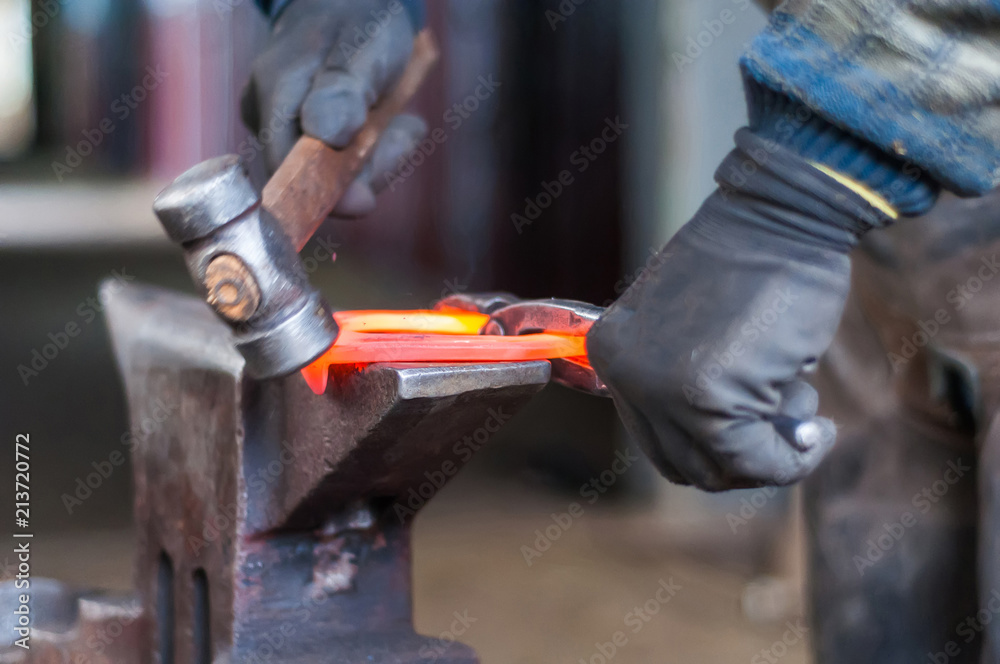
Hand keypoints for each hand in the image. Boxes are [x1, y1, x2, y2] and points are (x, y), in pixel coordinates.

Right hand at [242, 0, 425, 216]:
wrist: (358, 6)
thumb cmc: (359, 20)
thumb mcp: (362, 46)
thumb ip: (343, 90)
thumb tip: (323, 136)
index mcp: (275, 88)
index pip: (283, 165)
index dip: (322, 193)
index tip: (364, 200)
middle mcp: (269, 115)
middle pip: (312, 179)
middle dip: (368, 166)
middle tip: (405, 131)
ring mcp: (287, 129)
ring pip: (336, 177)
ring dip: (380, 156)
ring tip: (402, 121)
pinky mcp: (310, 140)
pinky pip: (348, 165)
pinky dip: (378, 151)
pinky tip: (392, 122)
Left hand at [587, 130, 889, 490]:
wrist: (782, 215)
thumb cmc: (756, 264)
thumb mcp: (693, 326)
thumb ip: (687, 381)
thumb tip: (722, 445)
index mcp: (614, 352)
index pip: (656, 437)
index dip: (715, 445)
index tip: (761, 428)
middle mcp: (625, 375)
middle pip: (682, 463)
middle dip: (741, 458)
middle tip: (788, 429)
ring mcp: (660, 390)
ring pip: (716, 470)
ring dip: (770, 454)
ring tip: (803, 405)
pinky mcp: (705, 398)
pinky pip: (756, 460)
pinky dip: (793, 458)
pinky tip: (820, 428)